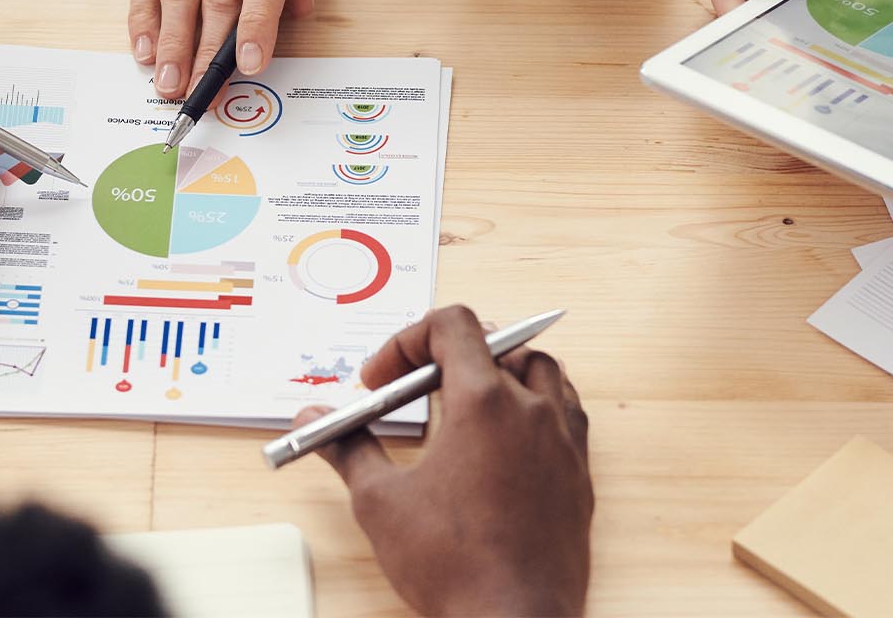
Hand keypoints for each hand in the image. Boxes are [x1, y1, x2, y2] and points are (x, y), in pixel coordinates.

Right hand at [297, 306, 592, 615]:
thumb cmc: (455, 567)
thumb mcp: (380, 502)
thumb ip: (347, 448)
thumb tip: (312, 421)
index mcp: (484, 403)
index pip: (452, 325)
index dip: (407, 340)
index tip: (382, 379)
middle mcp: (532, 411)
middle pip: (495, 342)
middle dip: (446, 355)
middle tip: (413, 390)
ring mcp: (563, 441)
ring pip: (540, 370)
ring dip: (499, 370)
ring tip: (463, 402)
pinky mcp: (579, 474)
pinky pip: (566, 411)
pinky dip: (534, 405)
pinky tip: (504, 438)